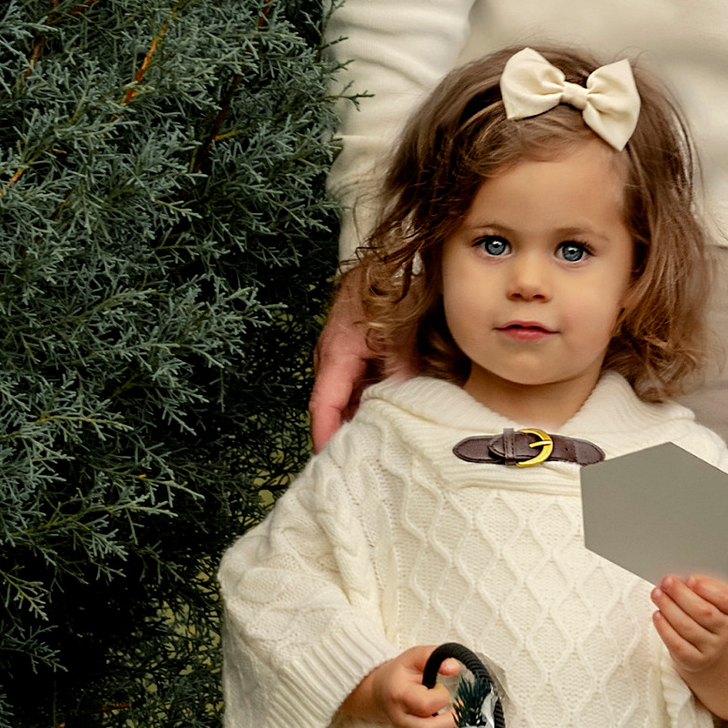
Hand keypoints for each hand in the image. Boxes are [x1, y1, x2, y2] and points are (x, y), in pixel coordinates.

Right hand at [311, 274, 409, 451]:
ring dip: (354, 420)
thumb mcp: (398, 332)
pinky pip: (354, 385)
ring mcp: (339, 356)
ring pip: (344, 397)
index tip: (331, 462)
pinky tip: (381, 417)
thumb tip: (403, 403)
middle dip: (341, 436)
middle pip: (332, 407)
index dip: (326, 436)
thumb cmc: (385, 289)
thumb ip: (399, 368)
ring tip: (370, 449)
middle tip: (357, 466)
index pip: (324, 406)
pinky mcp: (352, 353)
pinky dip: (363, 402)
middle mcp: (331, 359)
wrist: (382, 261)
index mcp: (336, 355)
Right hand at [337, 645, 460, 727]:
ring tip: (457, 711)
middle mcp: (402, 719)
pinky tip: (450, 719)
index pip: (425, 705)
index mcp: (400, 696)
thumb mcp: (413, 657)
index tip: (442, 688)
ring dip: (453, 727)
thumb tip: (454, 667)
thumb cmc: (400, 674)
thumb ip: (433, 656)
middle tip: (462, 706)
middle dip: (454, 720)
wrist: (381, 692)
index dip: (441, 697)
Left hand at [651, 573, 727, 727]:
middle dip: (681, 595)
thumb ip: (700, 588)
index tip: (690, 579)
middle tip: (667, 582)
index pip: (726, 599)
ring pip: (687, 626)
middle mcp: (727, 631)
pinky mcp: (695, 661)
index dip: (708, 589)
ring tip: (657, 594)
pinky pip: (677, 644)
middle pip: (703, 612)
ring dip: (668, 608)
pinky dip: (664, 628)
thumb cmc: (708, 613)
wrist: (709, 645)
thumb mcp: (712, 599)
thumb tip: (680, 580)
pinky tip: (657, 615)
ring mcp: (713, 648)